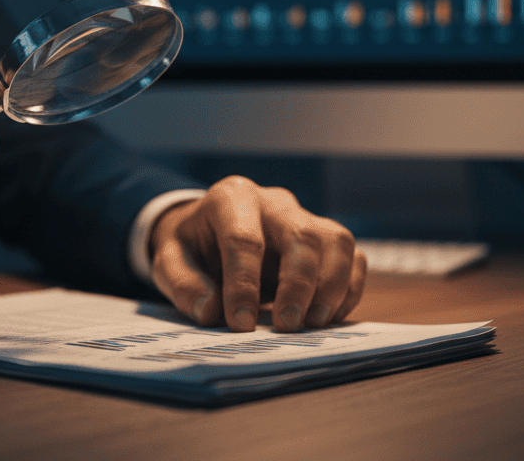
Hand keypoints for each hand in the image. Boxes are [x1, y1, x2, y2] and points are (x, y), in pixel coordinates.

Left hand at [149, 176, 366, 332]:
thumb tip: (211, 312)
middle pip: (301, 235)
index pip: (244, 239)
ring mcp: (305, 217)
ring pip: (336, 241)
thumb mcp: (170, 260)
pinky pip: (353, 257)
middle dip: (298, 284)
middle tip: (287, 326)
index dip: (243, 284)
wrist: (211, 230)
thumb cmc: (193, 246)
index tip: (240, 324)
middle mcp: (274, 202)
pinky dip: (349, 290)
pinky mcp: (326, 238)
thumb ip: (184, 285)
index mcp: (231, 198)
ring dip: (331, 287)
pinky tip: (326, 317)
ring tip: (312, 324)